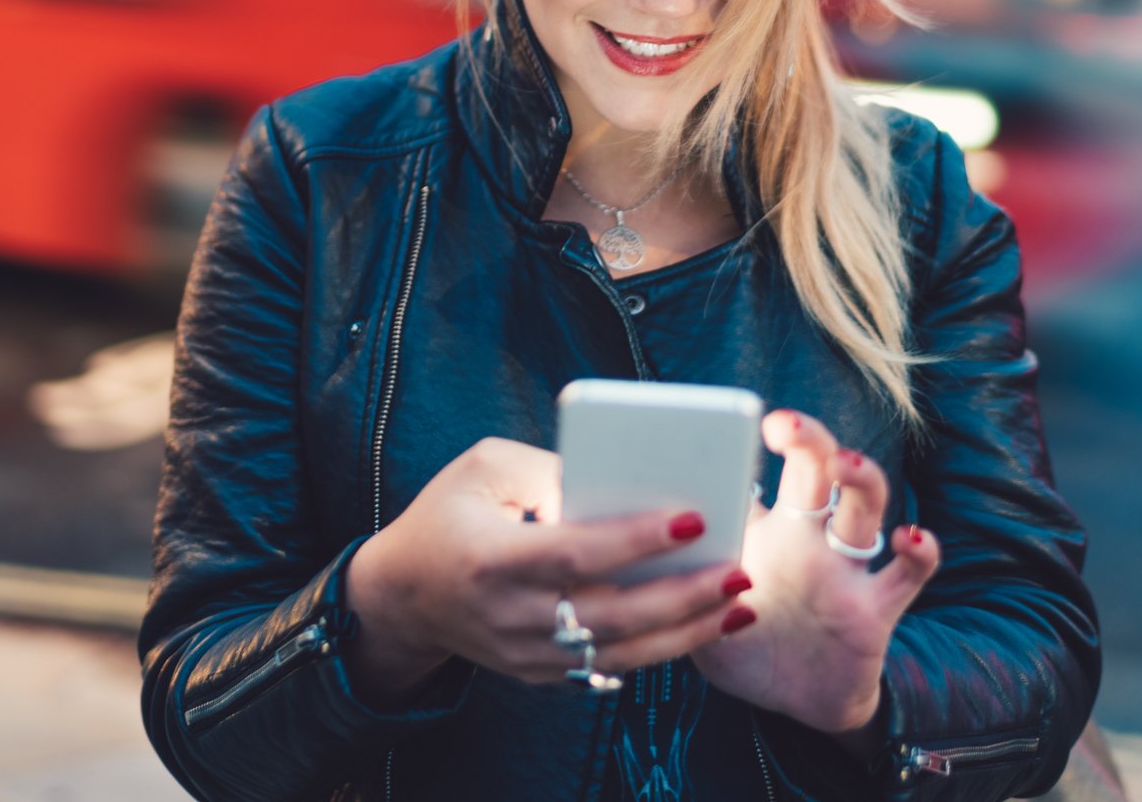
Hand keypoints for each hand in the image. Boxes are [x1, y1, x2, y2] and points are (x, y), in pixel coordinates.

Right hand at [344, 437, 758, 701]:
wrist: (402, 594)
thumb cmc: (449, 513)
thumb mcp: (484, 468)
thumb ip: (550, 468)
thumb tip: (622, 478)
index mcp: (489, 559)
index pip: (574, 553)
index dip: (635, 539)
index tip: (693, 517)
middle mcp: (507, 616)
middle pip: (608, 614)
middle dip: (682, 594)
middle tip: (739, 570)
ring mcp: (523, 654)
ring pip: (618, 651)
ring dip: (686, 632)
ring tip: (740, 603)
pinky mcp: (538, 674)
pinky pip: (609, 666)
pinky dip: (661, 649)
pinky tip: (705, 627)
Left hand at [689, 410, 939, 734]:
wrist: (790, 702)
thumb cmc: (739, 642)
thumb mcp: (697, 609)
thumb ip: (676, 577)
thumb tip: (635, 537)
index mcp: (758, 530)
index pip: (753, 471)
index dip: (739, 446)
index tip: (720, 427)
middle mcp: (805, 537)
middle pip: (815, 470)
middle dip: (806, 440)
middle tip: (783, 425)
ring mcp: (844, 569)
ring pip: (863, 508)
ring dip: (862, 480)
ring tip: (847, 464)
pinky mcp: (876, 608)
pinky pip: (908, 575)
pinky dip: (920, 553)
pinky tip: (913, 538)